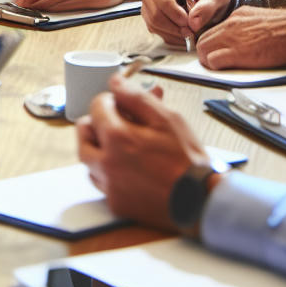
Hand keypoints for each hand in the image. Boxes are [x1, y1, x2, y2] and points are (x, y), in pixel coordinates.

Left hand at [76, 75, 210, 231]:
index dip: (110, 100)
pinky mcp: (116, 203)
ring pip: (89, 159)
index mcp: (118, 138)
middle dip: (96, 121)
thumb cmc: (187, 160)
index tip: (121, 103)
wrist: (201, 201)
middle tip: (115, 120)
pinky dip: (107, 170)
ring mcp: (109, 185)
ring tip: (121, 143)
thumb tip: (116, 82)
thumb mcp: (167, 118)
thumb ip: (136, 97)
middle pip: (84, 134)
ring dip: (99, 146)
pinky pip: (100, 181)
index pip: (96, 107)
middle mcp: (107, 163)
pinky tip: (126, 166)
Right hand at [142, 0, 228, 44]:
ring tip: (191, 33)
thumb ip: (206, 6)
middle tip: (191, 31)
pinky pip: (160, 35)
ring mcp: (152, 10)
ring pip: (155, 27)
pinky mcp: (155, 23)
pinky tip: (187, 36)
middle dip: (174, 27)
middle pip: (155, 15)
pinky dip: (175, 39)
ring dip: (175, 34)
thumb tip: (193, 23)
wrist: (210, 1)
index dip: (173, 12)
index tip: (187, 21)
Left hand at [195, 6, 285, 68]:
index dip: (212, 43)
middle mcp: (231, 24)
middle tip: (211, 62)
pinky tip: (222, 70)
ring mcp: (232, 38)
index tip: (214, 50)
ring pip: (204, 49)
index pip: (213, 30)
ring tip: (216, 68)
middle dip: (205, 52)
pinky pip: (214, 60)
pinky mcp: (238, 53)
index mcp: (237, 16)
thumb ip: (246, 25)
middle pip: (203, 39)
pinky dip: (214, 67)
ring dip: (207, 60)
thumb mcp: (260, 19)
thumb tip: (241, 37)